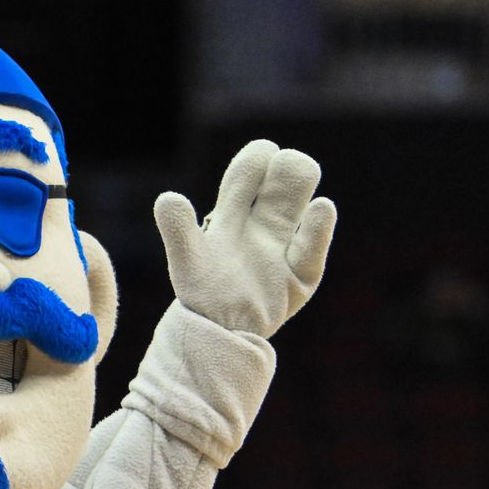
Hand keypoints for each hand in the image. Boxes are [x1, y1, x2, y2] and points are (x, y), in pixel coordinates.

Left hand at [153, 139, 336, 337]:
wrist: (218, 331)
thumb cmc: (203, 290)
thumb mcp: (187, 258)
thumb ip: (178, 229)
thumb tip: (167, 198)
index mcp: (233, 212)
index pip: (250, 169)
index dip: (257, 158)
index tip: (262, 157)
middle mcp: (263, 223)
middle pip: (283, 181)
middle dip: (287, 168)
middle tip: (286, 167)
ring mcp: (284, 246)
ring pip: (300, 205)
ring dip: (302, 188)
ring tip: (303, 179)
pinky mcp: (302, 274)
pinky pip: (314, 246)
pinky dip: (318, 227)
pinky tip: (321, 207)